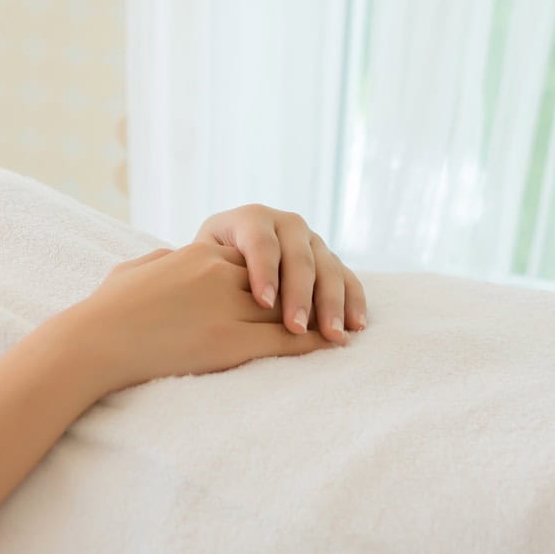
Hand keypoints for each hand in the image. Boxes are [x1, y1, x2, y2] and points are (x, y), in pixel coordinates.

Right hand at [68, 241, 341, 392]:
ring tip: (345, 327)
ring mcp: (225, 308)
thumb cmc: (101, 313)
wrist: (92, 340)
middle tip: (338, 305)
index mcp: (198, 257)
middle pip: (278, 281)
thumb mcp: (130, 272)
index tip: (297, 284)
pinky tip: (331, 345)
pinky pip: (282, 339)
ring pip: (287, 307)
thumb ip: (156, 262)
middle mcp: (218, 276)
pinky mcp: (228, 342)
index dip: (277, 275)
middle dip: (310, 292)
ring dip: (319, 316)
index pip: (252, 262)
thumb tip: (167, 256)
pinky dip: (312, 343)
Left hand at [196, 204, 366, 343]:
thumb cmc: (202, 268)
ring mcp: (311, 240)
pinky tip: (355, 326)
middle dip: (300, 294)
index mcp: (250, 219)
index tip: (262, 304)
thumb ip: (207, 274)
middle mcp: (285, 223)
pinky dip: (352, 302)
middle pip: (298, 257)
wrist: (223, 257)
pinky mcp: (329, 259)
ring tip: (334, 335)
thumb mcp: (199, 264)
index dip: (264, 272)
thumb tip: (201, 297)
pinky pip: (347, 278)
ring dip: (332, 303)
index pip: (260, 243)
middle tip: (297, 327)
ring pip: (327, 268)